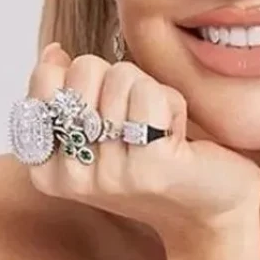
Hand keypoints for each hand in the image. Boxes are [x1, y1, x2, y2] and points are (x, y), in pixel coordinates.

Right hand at [22, 44, 259, 250]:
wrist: (214, 208)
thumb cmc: (156, 161)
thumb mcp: (101, 130)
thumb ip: (68, 94)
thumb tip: (53, 52)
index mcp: (49, 170)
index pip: (45, 84)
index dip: (85, 77)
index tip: (108, 109)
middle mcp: (73, 177)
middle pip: (84, 71)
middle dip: (120, 79)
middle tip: (139, 119)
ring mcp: (110, 175)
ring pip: (121, 78)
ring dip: (151, 92)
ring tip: (160, 130)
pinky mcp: (150, 167)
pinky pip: (150, 94)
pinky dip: (172, 102)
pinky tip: (176, 133)